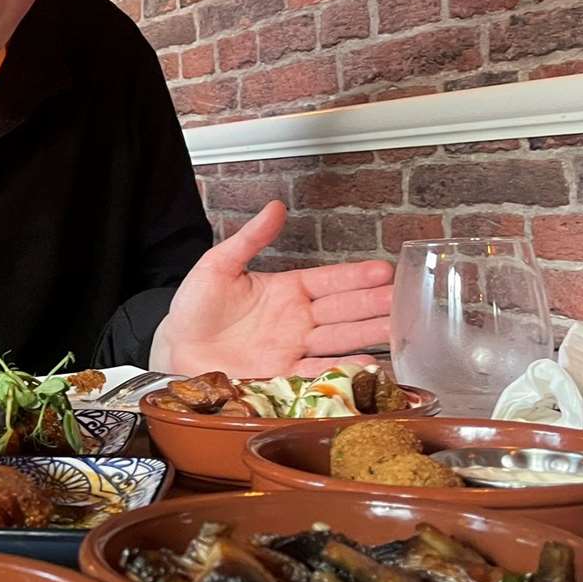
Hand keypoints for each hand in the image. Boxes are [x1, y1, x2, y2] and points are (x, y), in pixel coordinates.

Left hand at [150, 201, 393, 377]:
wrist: (176, 349)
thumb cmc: (194, 306)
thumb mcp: (218, 265)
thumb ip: (249, 239)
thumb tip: (275, 206)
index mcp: (286, 290)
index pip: (329, 280)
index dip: (355, 276)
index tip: (384, 270)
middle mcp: (297, 319)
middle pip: (343, 310)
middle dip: (374, 304)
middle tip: (406, 299)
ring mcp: (293, 348)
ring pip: (340, 338)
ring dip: (369, 333)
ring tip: (400, 327)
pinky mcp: (284, 375)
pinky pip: (318, 371)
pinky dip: (343, 368)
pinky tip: (368, 362)